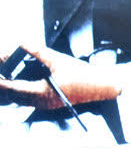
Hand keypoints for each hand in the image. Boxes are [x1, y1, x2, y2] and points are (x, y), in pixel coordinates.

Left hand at [0, 45, 120, 108]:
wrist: (101, 87)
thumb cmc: (83, 76)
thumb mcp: (58, 60)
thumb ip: (38, 52)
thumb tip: (23, 43)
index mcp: (41, 92)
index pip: (12, 88)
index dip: (1, 82)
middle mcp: (41, 102)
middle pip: (13, 97)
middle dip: (5, 87)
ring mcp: (46, 105)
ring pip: (21, 100)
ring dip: (12, 91)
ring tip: (6, 80)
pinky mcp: (51, 104)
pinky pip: (30, 101)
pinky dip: (22, 93)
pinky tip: (21, 84)